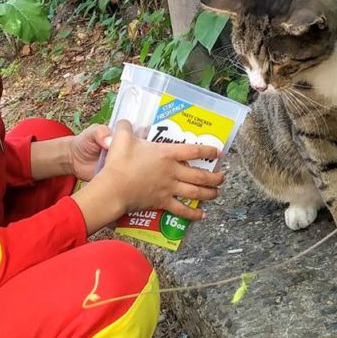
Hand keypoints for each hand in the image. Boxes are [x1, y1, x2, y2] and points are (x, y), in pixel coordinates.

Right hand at [71, 120, 224, 234]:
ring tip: (217, 193)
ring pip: (195, 192)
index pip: (193, 151)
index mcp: (166, 154)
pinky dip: (193, 213)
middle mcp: (172, 171)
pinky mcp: (162, 202)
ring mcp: (169, 188)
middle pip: (200, 175)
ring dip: (209, 193)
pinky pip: (181, 210)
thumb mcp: (121, 138)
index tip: (217, 152)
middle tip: (222, 177)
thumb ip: (125, 127)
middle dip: (215, 177)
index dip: (208, 151)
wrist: (114, 187)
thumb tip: (124, 122)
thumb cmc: (119, 162)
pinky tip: (201, 215)